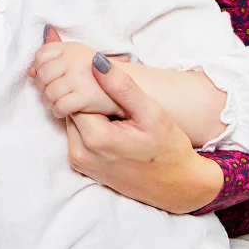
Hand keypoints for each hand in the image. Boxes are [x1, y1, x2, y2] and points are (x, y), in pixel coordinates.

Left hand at [30, 25, 120, 117]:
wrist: (131, 89)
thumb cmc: (100, 78)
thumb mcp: (79, 60)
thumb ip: (55, 61)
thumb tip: (30, 71)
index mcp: (71, 48)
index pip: (41, 55)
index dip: (40, 68)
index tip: (48, 79)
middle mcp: (74, 59)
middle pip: (42, 75)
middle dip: (42, 88)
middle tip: (51, 95)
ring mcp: (79, 77)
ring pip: (49, 93)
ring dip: (50, 102)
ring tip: (57, 104)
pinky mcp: (86, 96)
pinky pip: (60, 106)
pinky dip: (59, 112)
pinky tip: (65, 112)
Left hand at [65, 58, 224, 214]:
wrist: (177, 187)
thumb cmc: (168, 149)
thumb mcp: (151, 113)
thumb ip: (122, 87)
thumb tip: (95, 61)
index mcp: (95, 138)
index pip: (75, 96)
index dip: (92, 86)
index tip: (113, 88)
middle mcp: (80, 153)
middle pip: (72, 108)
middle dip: (89, 99)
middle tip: (118, 101)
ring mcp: (80, 163)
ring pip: (73, 121)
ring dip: (90, 112)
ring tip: (118, 113)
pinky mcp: (83, 168)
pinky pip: (78, 135)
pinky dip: (90, 126)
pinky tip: (114, 126)